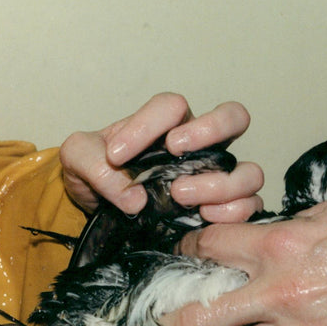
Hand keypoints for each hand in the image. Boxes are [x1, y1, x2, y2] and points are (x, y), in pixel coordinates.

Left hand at [59, 92, 263, 220]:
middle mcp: (201, 146)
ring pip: (247, 172)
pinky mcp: (225, 212)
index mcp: (167, 124)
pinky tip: (201, 218)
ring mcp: (218, 179)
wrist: (100, 212)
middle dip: (211, 129)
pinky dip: (232, 214)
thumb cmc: (97, 174)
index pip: (171, 107)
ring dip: (219, 183)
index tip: (116, 155)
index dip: (146, 126)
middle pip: (233, 117)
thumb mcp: (77, 159)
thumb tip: (134, 196)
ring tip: (178, 194)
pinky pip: (249, 208)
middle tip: (174, 149)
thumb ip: (91, 163)